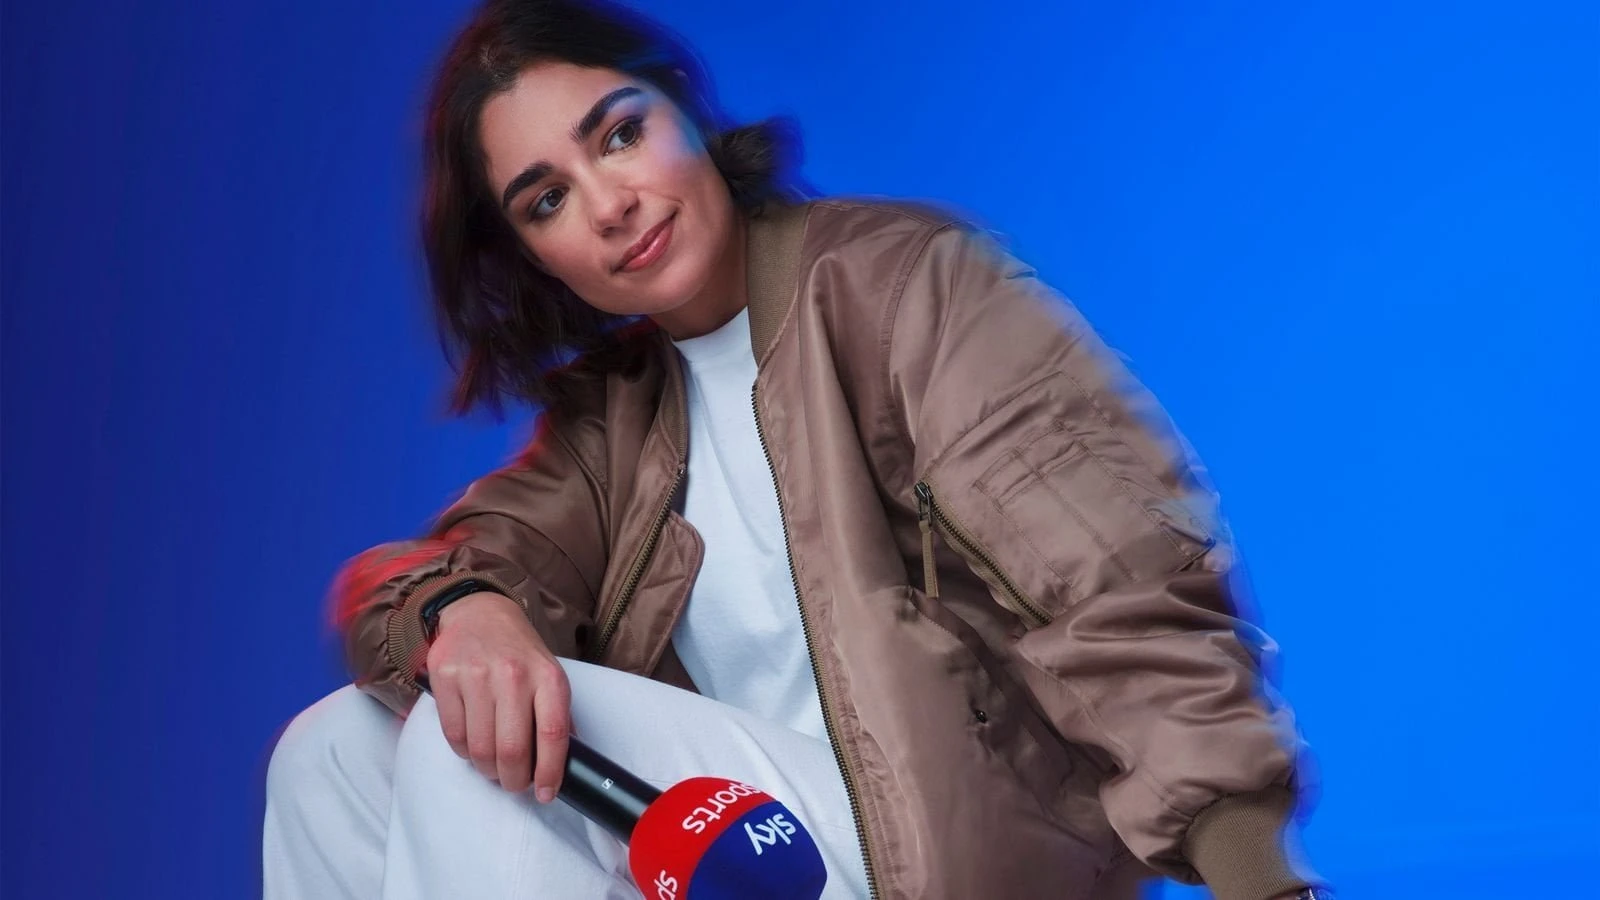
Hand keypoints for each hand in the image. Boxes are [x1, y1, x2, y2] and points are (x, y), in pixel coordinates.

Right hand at [423, 591, 570, 800]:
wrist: (480, 614)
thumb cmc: (519, 653)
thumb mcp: (549, 676)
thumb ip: (556, 716)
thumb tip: (564, 763)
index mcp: (547, 677)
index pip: (552, 734)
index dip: (550, 772)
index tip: (547, 793)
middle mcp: (513, 675)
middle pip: (512, 749)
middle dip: (514, 780)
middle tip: (514, 783)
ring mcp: (476, 675)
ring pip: (480, 749)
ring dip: (487, 769)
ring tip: (493, 765)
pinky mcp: (445, 677)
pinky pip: (453, 736)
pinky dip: (465, 752)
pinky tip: (473, 745)